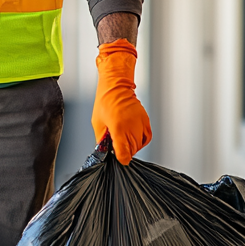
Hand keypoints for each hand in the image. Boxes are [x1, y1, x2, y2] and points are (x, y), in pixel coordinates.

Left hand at [91, 39, 151, 164]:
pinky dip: (141, 141)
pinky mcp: (145, 120)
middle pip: (133, 150)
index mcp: (118, 128)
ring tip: (124, 140)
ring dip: (133, 146)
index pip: (124, 152)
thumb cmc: (105, 101)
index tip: (120, 159)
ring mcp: (140, 123)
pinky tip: (133, 138)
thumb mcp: (97, 123)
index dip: (122, 159)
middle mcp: (132, 126)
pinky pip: (147, 137)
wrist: (116, 86)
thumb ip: (101, 139)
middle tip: (118, 146)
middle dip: (125, 151)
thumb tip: (104, 151)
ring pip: (140, 145)